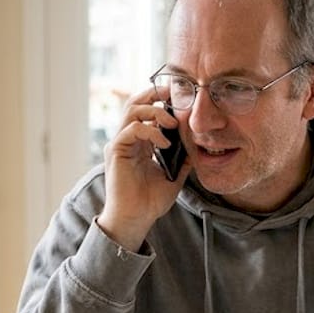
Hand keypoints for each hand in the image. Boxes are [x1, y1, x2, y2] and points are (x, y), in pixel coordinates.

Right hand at [96, 87, 192, 249]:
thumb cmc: (150, 202)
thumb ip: (182, 157)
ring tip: (172, 123)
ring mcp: (120, 143)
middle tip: (174, 93)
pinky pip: (132, 129)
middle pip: (135, 102)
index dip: (160, 99)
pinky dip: (150, 131)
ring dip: (155, 111)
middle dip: (155, 93)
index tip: (180, 97)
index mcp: (139, 142)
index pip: (146, 110)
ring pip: (132, 110)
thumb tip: (197, 143)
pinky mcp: (116, 151)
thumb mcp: (174, 175)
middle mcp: (127, 139)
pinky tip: (164, 144)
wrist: (135, 219)